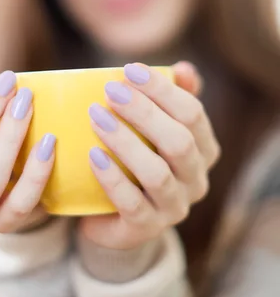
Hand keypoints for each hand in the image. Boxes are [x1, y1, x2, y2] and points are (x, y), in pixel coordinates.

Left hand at [80, 62, 219, 249]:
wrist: (115, 212)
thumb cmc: (137, 154)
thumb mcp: (153, 124)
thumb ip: (169, 95)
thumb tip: (183, 69)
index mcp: (203, 149)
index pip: (193, 114)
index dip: (163, 89)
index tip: (130, 69)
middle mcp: (196, 180)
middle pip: (179, 142)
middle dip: (144, 112)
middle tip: (110, 90)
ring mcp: (174, 207)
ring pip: (157, 174)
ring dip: (125, 141)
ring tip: (96, 117)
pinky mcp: (146, 228)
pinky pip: (132, 204)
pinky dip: (113, 177)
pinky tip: (93, 155)